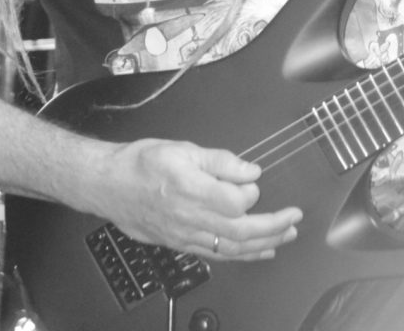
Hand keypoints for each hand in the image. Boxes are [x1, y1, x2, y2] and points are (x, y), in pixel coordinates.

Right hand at [93, 137, 301, 260]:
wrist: (109, 185)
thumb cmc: (141, 163)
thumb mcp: (181, 148)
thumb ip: (219, 160)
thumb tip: (249, 171)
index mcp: (190, 188)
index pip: (235, 202)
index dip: (251, 193)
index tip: (254, 180)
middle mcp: (189, 217)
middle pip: (240, 232)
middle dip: (273, 227)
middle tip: (294, 218)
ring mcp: (185, 236)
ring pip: (232, 249)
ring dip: (264, 244)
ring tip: (287, 235)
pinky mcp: (181, 245)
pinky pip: (218, 255)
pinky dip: (243, 256)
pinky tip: (260, 252)